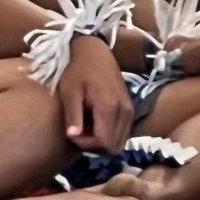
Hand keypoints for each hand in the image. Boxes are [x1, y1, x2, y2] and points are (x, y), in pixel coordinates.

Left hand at [57, 34, 133, 153]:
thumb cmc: (77, 70)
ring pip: (120, 142)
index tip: (73, 133)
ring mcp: (130, 111)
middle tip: (78, 131)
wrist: (94, 51)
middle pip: (114, 147)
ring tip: (85, 127)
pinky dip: (109, 134)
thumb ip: (73, 115)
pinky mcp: (130, 109)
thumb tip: (72, 137)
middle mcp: (125, 112)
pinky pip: (123, 132)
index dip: (87, 145)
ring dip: (102, 141)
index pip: (104, 143)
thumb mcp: (70, 91)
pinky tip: (94, 122)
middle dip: (94, 146)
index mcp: (109, 107)